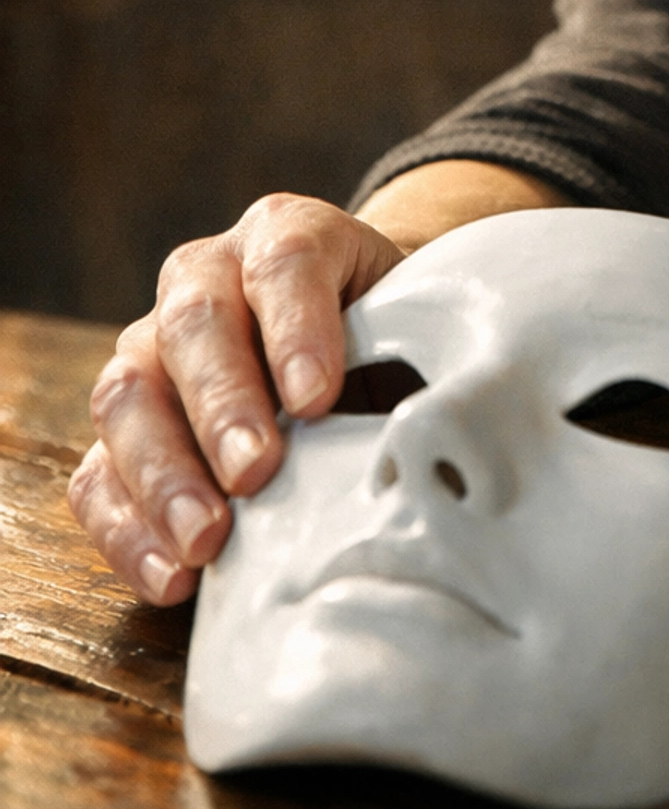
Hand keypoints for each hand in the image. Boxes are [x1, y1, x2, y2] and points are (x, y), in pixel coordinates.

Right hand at [68, 195, 404, 606]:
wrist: (364, 344)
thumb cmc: (396, 340)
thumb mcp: (419, 327)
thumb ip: (420, 361)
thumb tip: (428, 439)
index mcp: (288, 234)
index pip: (286, 263)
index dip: (296, 328)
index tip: (316, 398)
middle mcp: (207, 278)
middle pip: (195, 325)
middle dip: (222, 404)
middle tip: (254, 471)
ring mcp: (153, 348)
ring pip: (128, 394)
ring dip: (163, 473)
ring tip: (207, 539)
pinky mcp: (125, 426)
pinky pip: (98, 471)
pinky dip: (127, 527)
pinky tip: (171, 574)